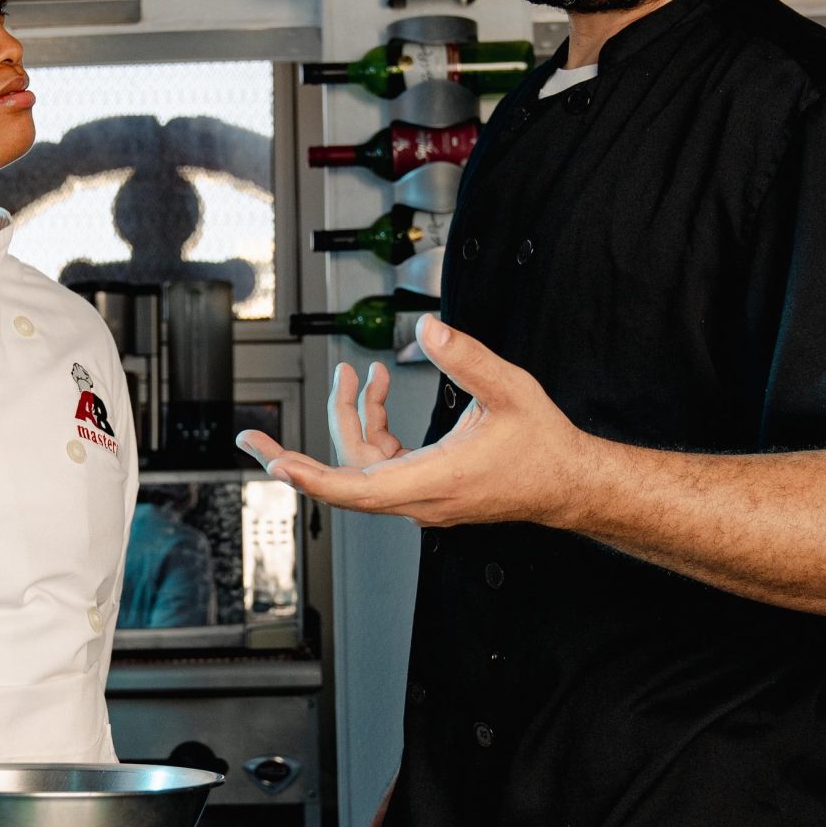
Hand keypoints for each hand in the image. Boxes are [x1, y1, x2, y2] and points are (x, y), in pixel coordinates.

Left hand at [237, 315, 596, 529]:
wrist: (569, 482)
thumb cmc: (543, 447)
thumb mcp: (508, 390)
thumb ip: (466, 356)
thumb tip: (427, 329)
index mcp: (433, 480)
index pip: (354, 487)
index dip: (310, 477)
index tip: (276, 465)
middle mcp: (419, 497)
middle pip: (344, 474)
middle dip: (302, 448)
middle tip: (256, 438)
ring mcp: (421, 496)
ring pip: (363, 465)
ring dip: (354, 419)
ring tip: (358, 376)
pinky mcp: (427, 487)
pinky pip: (383, 463)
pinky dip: (376, 428)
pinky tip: (381, 393)